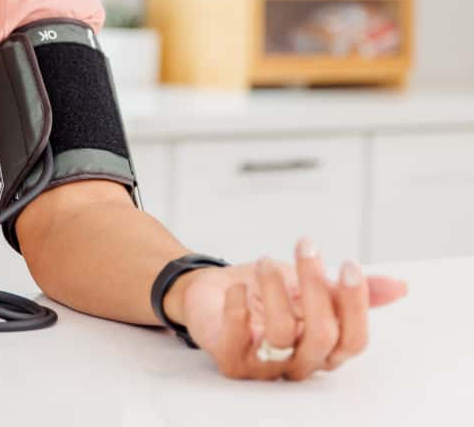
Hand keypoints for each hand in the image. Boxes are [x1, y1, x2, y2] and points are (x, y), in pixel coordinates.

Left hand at [166, 238, 407, 379]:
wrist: (212, 292)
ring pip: (283, 333)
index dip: (356, 304)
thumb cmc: (267, 292)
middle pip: (322, 335)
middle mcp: (301, 363)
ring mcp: (267, 366)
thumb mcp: (311, 285)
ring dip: (275, 288)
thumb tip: (401, 286)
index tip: (348, 264)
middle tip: (306, 247)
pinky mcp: (232, 361)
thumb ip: (350, 290)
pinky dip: (238, 304)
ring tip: (265, 262)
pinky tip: (237, 287)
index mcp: (327, 349)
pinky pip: (238, 334)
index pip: (355, 339)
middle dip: (316, 286)